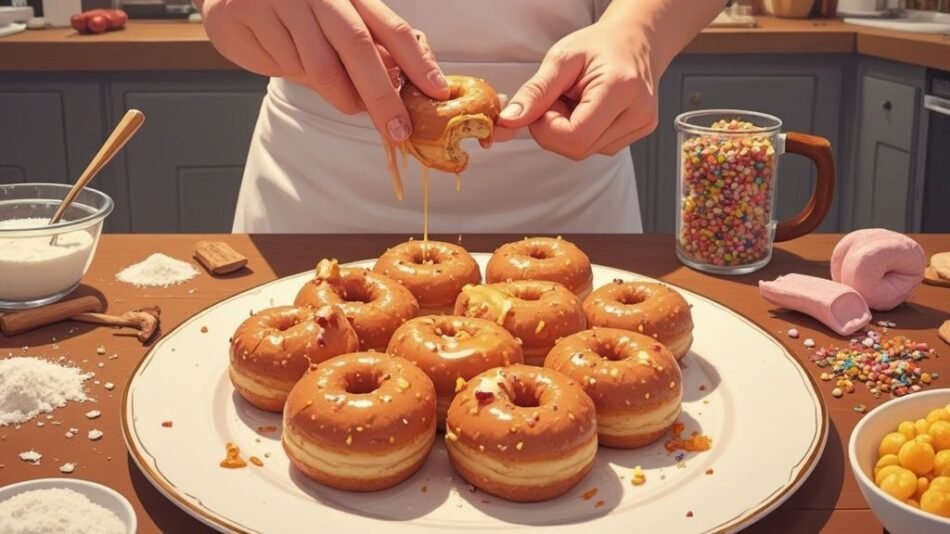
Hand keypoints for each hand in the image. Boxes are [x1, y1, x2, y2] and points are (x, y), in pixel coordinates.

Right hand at [197, 0, 449, 141]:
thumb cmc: (293, 8)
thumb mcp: (337, 22)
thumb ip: (369, 48)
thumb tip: (407, 84)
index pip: (391, 27)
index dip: (416, 61)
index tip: (437, 91)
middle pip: (357, 47)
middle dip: (381, 95)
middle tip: (396, 129)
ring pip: (317, 66)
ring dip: (334, 93)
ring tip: (341, 97)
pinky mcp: (246, 13)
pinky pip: (279, 63)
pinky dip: (285, 69)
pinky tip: (278, 52)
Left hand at [495, 21, 658, 158]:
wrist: (634, 40)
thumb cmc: (600, 44)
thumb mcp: (561, 58)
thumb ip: (534, 92)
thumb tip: (509, 121)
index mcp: (621, 88)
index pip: (573, 136)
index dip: (547, 127)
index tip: (545, 104)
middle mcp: (637, 113)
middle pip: (578, 149)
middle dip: (556, 129)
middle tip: (561, 99)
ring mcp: (641, 126)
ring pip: (584, 151)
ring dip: (569, 131)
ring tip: (578, 100)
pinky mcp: (636, 135)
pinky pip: (595, 147)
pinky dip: (582, 132)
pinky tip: (589, 109)